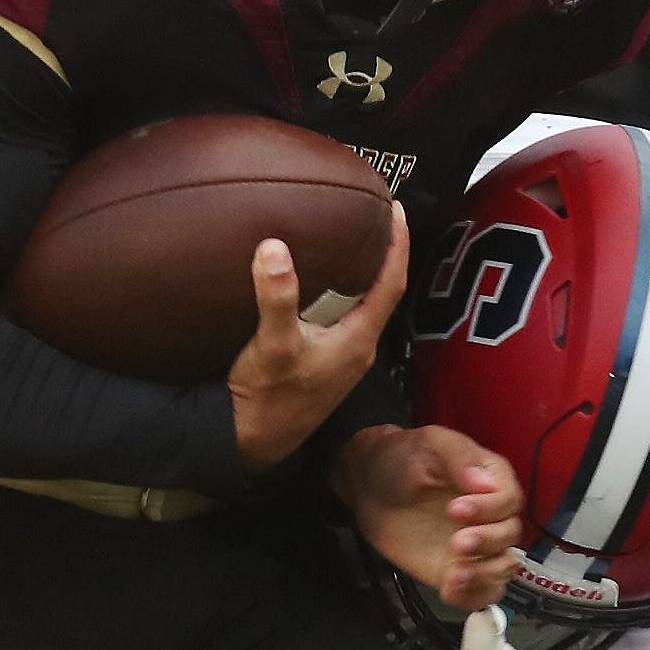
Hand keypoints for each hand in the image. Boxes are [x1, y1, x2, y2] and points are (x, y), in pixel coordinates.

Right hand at [226, 205, 408, 468]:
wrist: (250, 440)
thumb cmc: (268, 396)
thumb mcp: (272, 343)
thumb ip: (277, 296)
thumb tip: (274, 246)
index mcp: (358, 339)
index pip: (391, 283)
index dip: (398, 245)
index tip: (398, 209)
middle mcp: (357, 348)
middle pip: (382, 292)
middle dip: (382, 255)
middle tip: (375, 218)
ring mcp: (341, 359)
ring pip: (362, 306)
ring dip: (361, 276)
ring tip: (351, 242)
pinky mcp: (324, 364)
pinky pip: (342, 318)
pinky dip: (339, 294)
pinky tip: (321, 284)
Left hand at [335, 420, 524, 607]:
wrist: (370, 485)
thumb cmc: (403, 457)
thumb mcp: (430, 444)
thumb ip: (458, 458)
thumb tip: (484, 482)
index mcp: (493, 480)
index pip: (509, 500)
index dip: (489, 509)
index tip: (457, 510)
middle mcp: (492, 516)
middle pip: (509, 536)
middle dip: (486, 543)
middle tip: (457, 544)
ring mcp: (478, 547)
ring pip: (503, 569)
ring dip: (484, 576)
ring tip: (455, 576)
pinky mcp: (459, 570)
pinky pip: (480, 592)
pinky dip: (472, 597)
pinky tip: (451, 592)